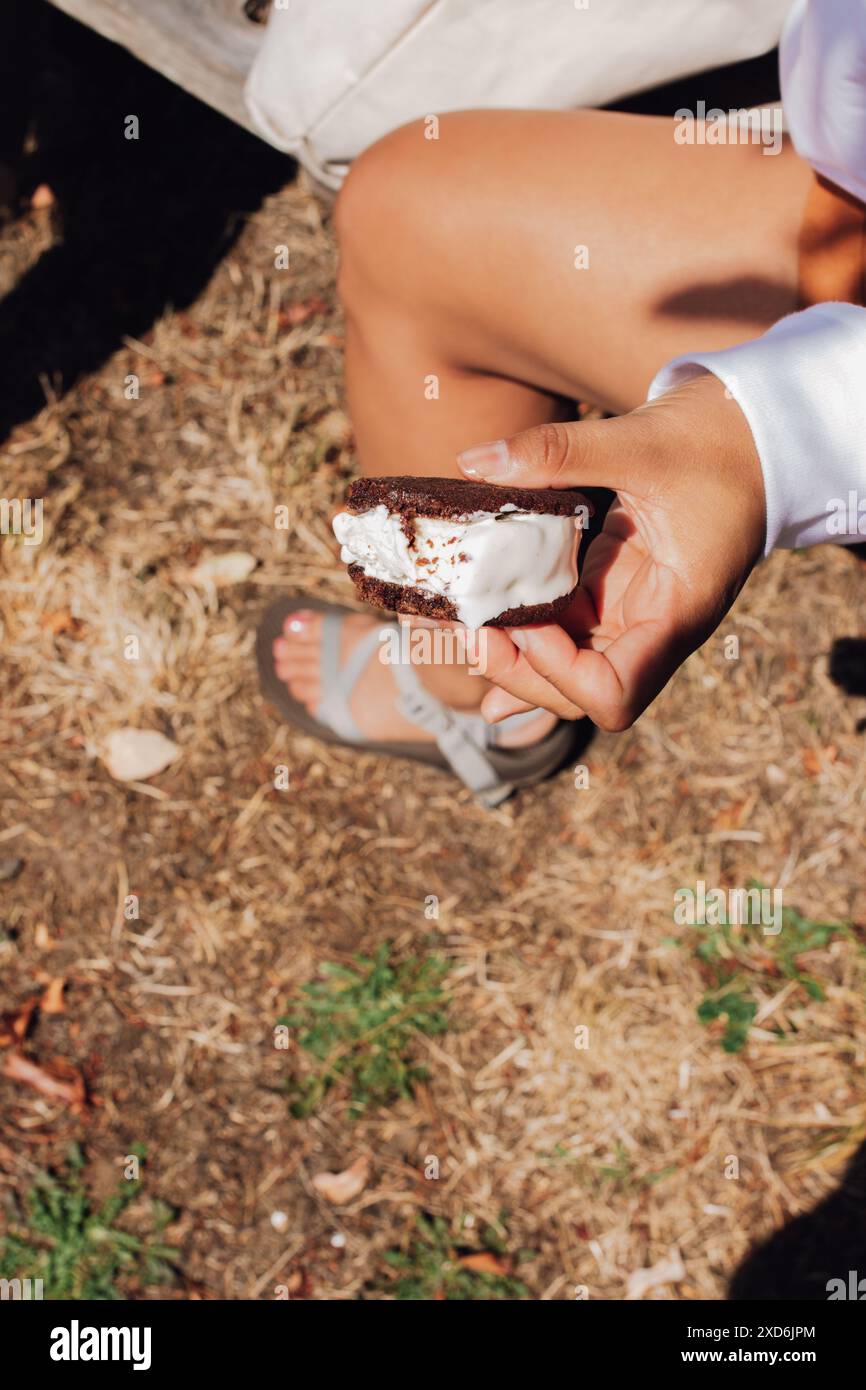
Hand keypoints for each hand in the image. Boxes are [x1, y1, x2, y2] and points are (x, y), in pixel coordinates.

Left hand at [457, 373, 765, 730]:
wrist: (757, 433)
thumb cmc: (720, 439)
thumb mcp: (642, 439)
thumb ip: (559, 451)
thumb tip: (476, 461)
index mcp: (676, 611)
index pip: (615, 694)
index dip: (558, 673)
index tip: (525, 623)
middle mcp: (653, 628)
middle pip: (579, 696)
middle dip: (519, 673)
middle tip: (468, 627)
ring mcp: (632, 614)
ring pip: (566, 671)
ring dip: (512, 660)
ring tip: (461, 627)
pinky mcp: (613, 591)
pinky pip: (562, 631)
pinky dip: (521, 635)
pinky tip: (479, 635)